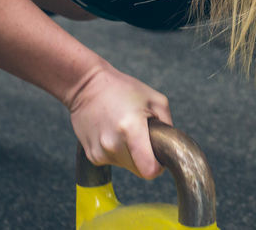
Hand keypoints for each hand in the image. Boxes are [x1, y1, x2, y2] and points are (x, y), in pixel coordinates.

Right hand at [67, 65, 173, 179]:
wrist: (85, 86)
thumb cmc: (121, 89)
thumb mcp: (155, 99)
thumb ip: (168, 125)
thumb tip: (170, 147)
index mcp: (131, 129)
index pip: (149, 170)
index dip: (158, 166)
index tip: (158, 156)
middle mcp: (112, 144)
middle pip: (139, 169)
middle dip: (145, 156)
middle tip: (141, 135)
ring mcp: (99, 152)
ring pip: (126, 166)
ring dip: (130, 153)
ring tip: (124, 129)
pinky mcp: (91, 156)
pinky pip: (112, 161)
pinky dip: (116, 151)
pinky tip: (112, 132)